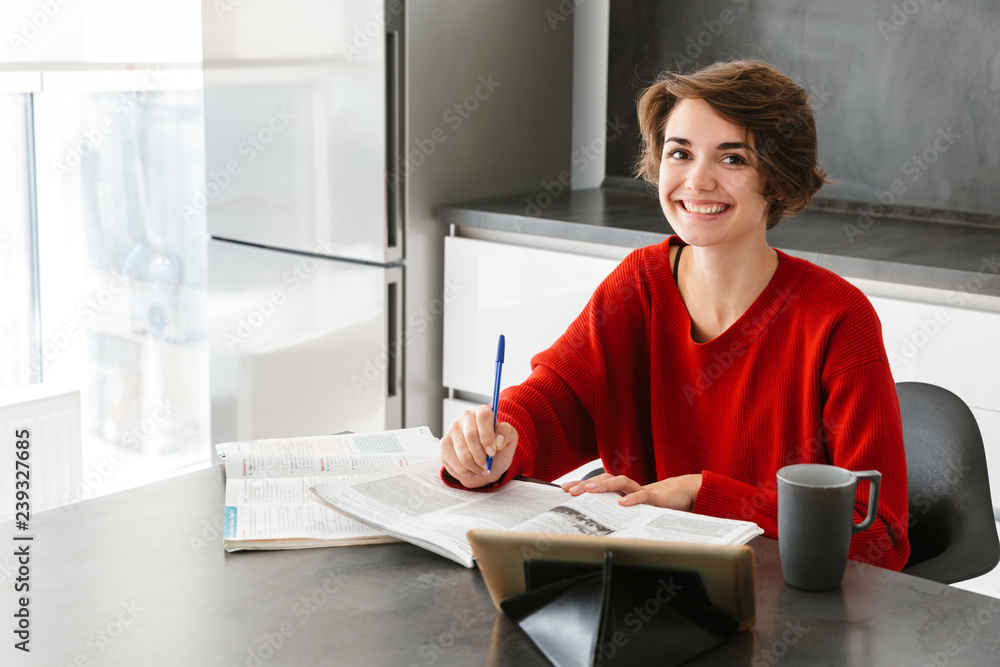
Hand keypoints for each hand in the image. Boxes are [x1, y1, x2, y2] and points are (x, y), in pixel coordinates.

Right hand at [440, 405, 517, 488]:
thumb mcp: (510, 440)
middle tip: (486, 464)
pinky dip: (464, 471)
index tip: (492, 452)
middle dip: (480, 455)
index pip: (483, 417)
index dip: (487, 436)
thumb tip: (498, 440)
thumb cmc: (498, 450)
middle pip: (470, 435)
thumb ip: (506, 434)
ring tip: (480, 468)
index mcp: (482, 412)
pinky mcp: (444, 445)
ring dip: (473, 466)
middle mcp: (466, 418)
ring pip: (461, 452)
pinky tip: (470, 469)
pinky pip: (452, 461)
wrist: (487, 464)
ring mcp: (452, 430)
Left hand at [561, 473, 702, 510]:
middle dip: (587, 484)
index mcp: (620, 491)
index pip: (597, 484)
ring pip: (621, 482)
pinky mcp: (655, 498)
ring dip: (605, 485)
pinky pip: (643, 496)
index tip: (564, 489)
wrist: (681, 496)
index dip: (581, 485)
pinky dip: (633, 498)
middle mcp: (628, 488)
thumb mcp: (631, 510)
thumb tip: (593, 524)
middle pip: (604, 480)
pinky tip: (623, 503)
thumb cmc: (653, 504)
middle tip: (572, 491)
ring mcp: (640, 490)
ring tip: (591, 490)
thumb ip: (615, 513)